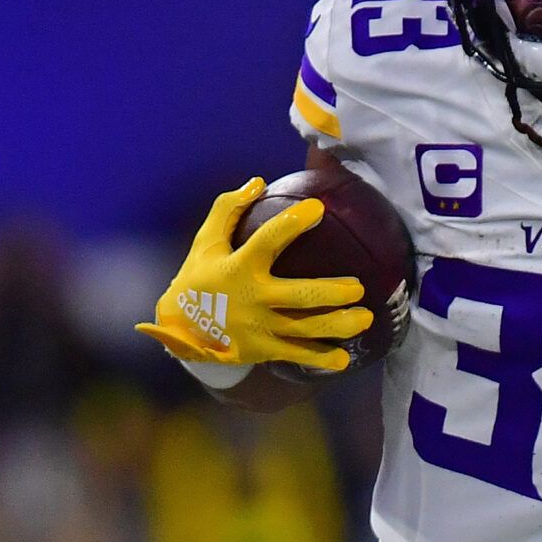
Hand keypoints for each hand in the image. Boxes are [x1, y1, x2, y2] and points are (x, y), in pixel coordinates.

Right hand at [134, 178, 371, 370]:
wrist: (176, 329)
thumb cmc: (199, 278)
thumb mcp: (206, 243)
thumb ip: (228, 210)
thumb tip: (258, 182)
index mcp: (239, 267)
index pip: (267, 240)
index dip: (291, 224)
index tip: (318, 209)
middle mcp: (252, 298)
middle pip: (299, 296)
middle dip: (331, 292)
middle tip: (357, 286)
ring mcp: (259, 327)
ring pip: (305, 328)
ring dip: (338, 325)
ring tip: (365, 318)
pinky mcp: (262, 349)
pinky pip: (296, 355)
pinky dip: (321, 358)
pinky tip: (345, 359)